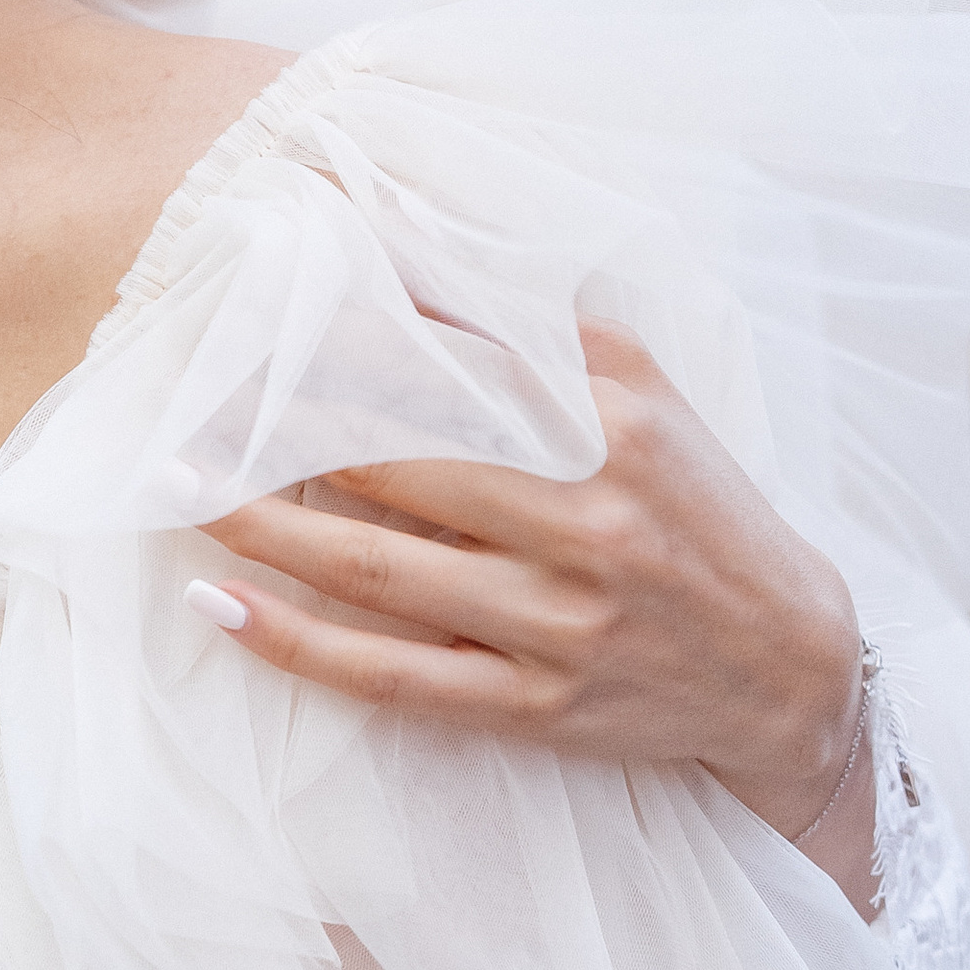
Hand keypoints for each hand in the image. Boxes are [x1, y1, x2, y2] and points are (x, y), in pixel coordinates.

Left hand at [194, 324, 877, 906]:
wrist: (788, 667)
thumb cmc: (701, 507)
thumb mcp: (647, 395)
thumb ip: (540, 329)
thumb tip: (411, 261)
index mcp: (614, 427)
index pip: (453, 366)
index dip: (347, 335)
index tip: (264, 301)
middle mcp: (587, 521)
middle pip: (398, 463)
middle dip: (282, 430)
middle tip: (191, 399)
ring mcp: (557, 624)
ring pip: (378, 570)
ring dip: (265, 530)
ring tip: (181, 488)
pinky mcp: (534, 708)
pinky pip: (392, 676)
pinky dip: (298, 644)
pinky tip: (222, 606)